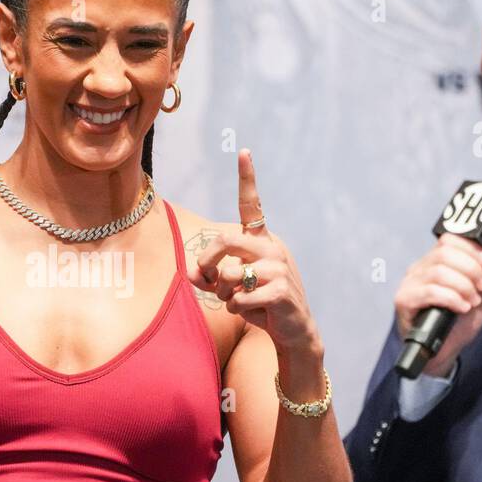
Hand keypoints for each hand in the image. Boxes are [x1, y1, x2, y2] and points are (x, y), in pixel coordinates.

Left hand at [187, 149, 321, 357]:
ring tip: (235, 301)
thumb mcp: (229, 288)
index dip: (247, 179)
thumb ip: (208, 278)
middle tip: (206, 278)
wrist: (292, 329)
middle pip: (225, 240)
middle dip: (208, 261)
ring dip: (223, 294)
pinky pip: (241, 297)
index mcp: (261, 241)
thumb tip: (190, 273)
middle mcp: (271, 248)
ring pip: (231, 275)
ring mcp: (279, 267)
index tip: (243, 151)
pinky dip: (236, 309)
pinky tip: (251, 311)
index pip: (252, 206)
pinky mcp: (281, 290)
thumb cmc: (258, 303)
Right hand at [394, 233, 481, 376]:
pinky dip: (452, 298)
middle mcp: (419, 269)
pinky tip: (462, 308)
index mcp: (435, 262)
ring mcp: (409, 284)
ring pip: (438, 272)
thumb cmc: (459, 321)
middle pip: (444, 253)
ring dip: (463, 286)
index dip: (471, 247)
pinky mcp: (404, 301)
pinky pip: (430, 291)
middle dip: (471, 268)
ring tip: (472, 301)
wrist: (444, 351)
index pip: (449, 239)